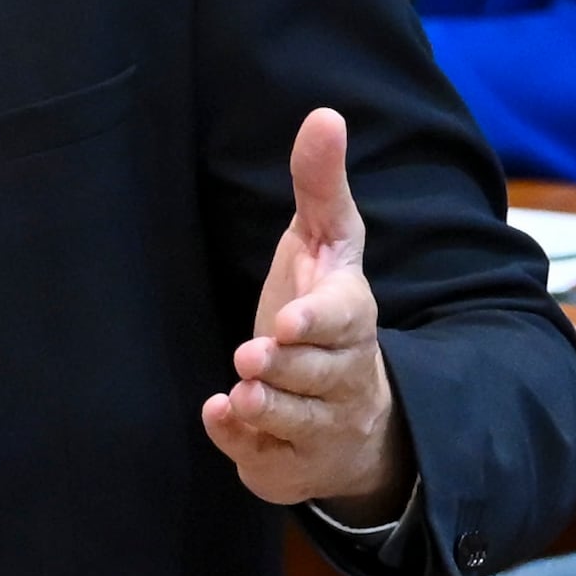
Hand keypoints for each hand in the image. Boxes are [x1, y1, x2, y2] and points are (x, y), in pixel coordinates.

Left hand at [205, 107, 410, 513]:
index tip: (290, 321)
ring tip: (242, 394)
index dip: (319, 322)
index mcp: (350, 317)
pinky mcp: (289, 462)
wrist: (353, 416)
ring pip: (295, 419)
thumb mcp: (326, 244)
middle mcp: (343, 374)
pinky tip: (223, 417)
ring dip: (267, 407)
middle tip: (253, 356)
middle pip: (318, 373)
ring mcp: (319, 424)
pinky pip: (265, 457)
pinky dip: (242, 442)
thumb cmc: (326, 312)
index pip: (344, 319)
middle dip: (286, 367)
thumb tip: (324, 114)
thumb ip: (321, 185)